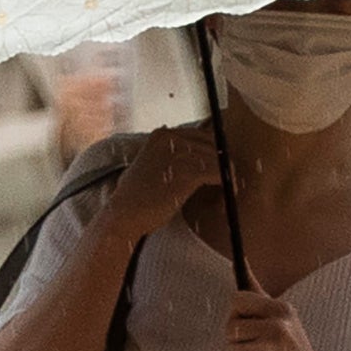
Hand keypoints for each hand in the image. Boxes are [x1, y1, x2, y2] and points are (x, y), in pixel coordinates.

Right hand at [103, 120, 225, 242]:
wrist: (124, 215)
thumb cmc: (138, 198)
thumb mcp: (150, 166)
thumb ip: (170, 156)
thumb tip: (199, 155)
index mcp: (162, 135)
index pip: (202, 136)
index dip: (213, 154)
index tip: (218, 171)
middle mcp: (170, 137)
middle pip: (213, 145)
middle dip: (221, 164)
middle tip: (224, 184)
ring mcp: (179, 153)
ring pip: (218, 159)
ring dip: (225, 177)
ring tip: (223, 195)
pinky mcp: (187, 171)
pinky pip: (219, 173)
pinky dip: (226, 185)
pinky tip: (224, 196)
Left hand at [223, 289, 349, 350]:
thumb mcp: (286, 319)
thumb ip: (260, 297)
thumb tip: (239, 265)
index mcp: (281, 310)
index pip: (238, 299)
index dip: (238, 312)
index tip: (247, 321)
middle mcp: (274, 328)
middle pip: (230, 325)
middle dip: (237, 338)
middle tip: (258, 347)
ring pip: (229, 348)